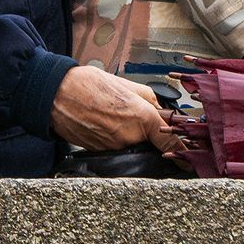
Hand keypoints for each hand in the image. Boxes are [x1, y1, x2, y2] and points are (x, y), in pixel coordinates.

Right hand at [49, 65, 181, 155]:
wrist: (54, 95)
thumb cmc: (87, 84)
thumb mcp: (125, 83)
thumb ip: (149, 99)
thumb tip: (162, 111)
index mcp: (141, 117)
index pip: (170, 142)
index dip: (182, 151)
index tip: (189, 159)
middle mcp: (129, 138)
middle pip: (148, 140)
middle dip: (145, 130)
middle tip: (128, 112)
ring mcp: (113, 148)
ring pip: (131, 144)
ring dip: (126, 132)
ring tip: (109, 112)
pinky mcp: (100, 152)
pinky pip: (115, 146)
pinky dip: (112, 136)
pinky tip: (100, 120)